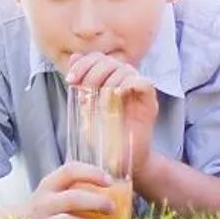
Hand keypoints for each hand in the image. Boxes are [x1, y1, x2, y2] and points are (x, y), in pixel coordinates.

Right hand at [26, 161, 122, 218]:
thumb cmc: (45, 208)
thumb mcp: (54, 192)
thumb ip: (75, 188)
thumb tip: (114, 190)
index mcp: (50, 185)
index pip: (70, 171)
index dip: (92, 173)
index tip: (109, 180)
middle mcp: (44, 201)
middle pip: (73, 198)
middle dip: (96, 202)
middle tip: (112, 207)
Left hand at [65, 52, 158, 168]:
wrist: (118, 161)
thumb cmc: (102, 136)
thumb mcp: (86, 107)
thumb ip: (81, 84)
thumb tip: (74, 57)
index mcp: (109, 79)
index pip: (98, 58)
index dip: (83, 64)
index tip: (70, 80)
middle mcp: (125, 81)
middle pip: (110, 61)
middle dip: (92, 73)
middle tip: (83, 91)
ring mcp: (138, 92)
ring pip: (126, 69)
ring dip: (108, 81)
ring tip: (99, 101)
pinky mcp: (149, 103)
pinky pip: (143, 83)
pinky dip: (128, 85)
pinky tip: (116, 98)